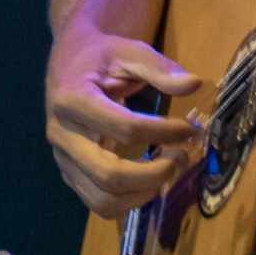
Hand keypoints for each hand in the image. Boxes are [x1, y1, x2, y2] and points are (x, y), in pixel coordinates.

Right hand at [45, 23, 206, 214]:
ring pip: (103, 200)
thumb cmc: (99, 57)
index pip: (125, 127)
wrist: (66, 65)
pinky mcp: (70, 174)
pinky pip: (99, 203)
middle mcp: (62, 136)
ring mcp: (63, 160)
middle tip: (182, 157)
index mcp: (73, 100)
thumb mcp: (128, 51)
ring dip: (144, 193)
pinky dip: (131, 200)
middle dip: (155, 173)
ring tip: (169, 171)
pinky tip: (152, 181)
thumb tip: (193, 84)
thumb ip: (159, 68)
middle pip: (109, 175)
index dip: (164, 132)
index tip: (190, 127)